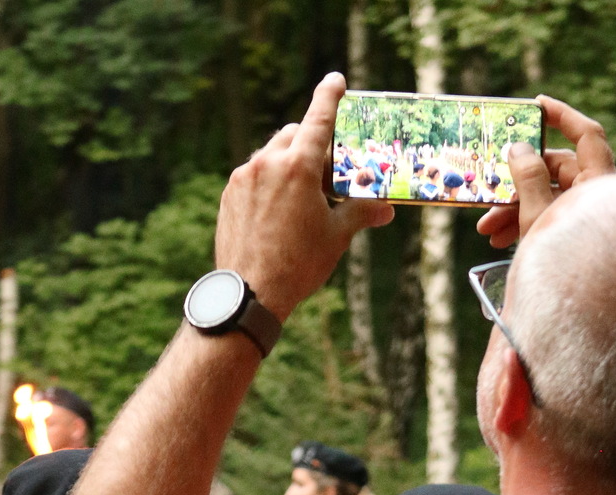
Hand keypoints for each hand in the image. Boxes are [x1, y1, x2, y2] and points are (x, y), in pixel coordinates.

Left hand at [214, 72, 394, 320]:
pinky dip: (269, 180)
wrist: (250, 292)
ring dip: (289, 162)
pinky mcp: (229, 194)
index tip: (335, 80)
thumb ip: (361, 212)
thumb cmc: (298, 264)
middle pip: (294, 134)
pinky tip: (279, 209)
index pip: (318, 119)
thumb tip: (386, 210)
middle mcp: (267, 163)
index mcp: (297, 166)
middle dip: (312, 143)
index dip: (329, 96)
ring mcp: (243, 178)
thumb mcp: (336, 236)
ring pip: (271, 153)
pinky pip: (254, 174)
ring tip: (303, 195)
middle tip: (328, 172)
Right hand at [477, 95, 615, 247]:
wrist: (587, 305)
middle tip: (488, 195)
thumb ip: (528, 177)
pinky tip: (498, 240)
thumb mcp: (539, 215)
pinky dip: (521, 224)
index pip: (585, 134)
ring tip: (486, 231)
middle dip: (515, 183)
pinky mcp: (573, 234)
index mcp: (598, 181)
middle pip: (553, 170)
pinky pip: (545, 218)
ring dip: (511, 209)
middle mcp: (595, 194)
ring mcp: (584, 215)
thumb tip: (517, 147)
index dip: (562, 115)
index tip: (534, 105)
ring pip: (544, 197)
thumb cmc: (565, 258)